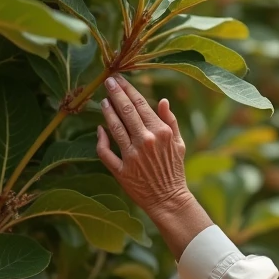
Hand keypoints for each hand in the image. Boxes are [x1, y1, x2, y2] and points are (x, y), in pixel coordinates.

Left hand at [97, 75, 211, 257]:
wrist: (169, 199)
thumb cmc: (174, 170)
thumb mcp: (178, 144)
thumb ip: (170, 120)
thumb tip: (162, 100)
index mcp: (161, 132)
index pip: (141, 104)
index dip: (128, 89)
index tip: (119, 79)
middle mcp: (146, 141)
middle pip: (126, 111)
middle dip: (115, 93)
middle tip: (107, 81)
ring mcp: (132, 156)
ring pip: (114, 127)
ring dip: (107, 111)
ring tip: (102, 101)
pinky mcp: (122, 171)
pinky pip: (105, 152)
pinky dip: (101, 139)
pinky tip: (100, 129)